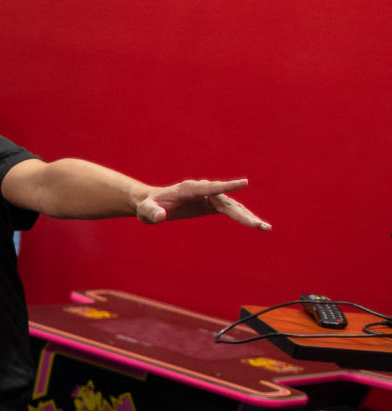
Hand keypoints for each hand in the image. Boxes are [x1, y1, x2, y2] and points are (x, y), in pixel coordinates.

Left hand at [136, 177, 269, 228]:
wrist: (152, 204)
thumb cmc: (148, 207)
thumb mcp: (146, 211)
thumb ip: (152, 212)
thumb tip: (160, 217)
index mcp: (189, 189)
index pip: (210, 188)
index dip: (227, 186)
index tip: (244, 183)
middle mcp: (203, 191)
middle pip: (226, 201)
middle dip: (242, 214)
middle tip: (257, 225)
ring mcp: (209, 198)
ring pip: (232, 207)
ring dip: (247, 217)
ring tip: (264, 228)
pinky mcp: (211, 206)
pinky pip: (230, 211)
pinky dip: (242, 217)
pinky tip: (256, 225)